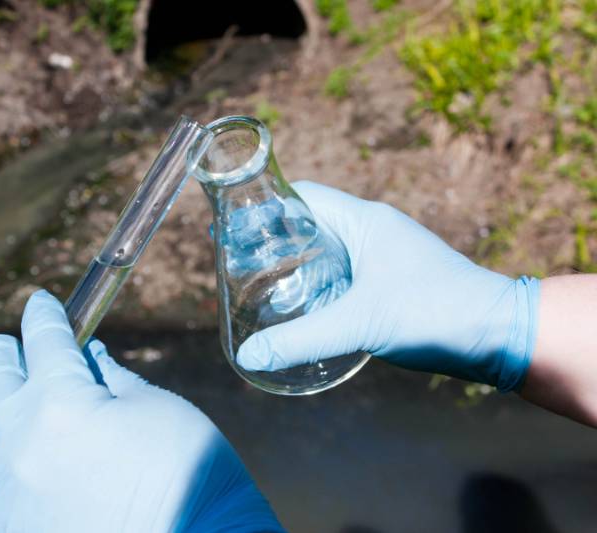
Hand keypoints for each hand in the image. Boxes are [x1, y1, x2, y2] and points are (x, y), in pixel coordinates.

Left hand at [0, 290, 281, 532]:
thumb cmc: (188, 473)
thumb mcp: (157, 407)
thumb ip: (111, 378)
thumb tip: (88, 357)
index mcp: (62, 403)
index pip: (45, 343)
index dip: (44, 316)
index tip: (41, 302)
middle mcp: (22, 444)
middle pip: (0, 382)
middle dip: (4, 354)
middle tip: (3, 342)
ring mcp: (9, 491)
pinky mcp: (7, 529)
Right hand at [237, 181, 539, 391]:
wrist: (497, 333)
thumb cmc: (434, 313)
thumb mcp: (360, 324)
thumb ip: (301, 340)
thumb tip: (249, 357)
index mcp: (363, 221)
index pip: (302, 196)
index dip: (264, 207)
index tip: (232, 227)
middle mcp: (373, 230)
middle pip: (310, 223)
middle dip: (274, 241)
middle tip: (239, 262)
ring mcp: (385, 254)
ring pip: (328, 250)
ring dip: (298, 265)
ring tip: (262, 286)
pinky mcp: (393, 278)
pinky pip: (345, 272)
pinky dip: (320, 284)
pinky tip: (305, 308)